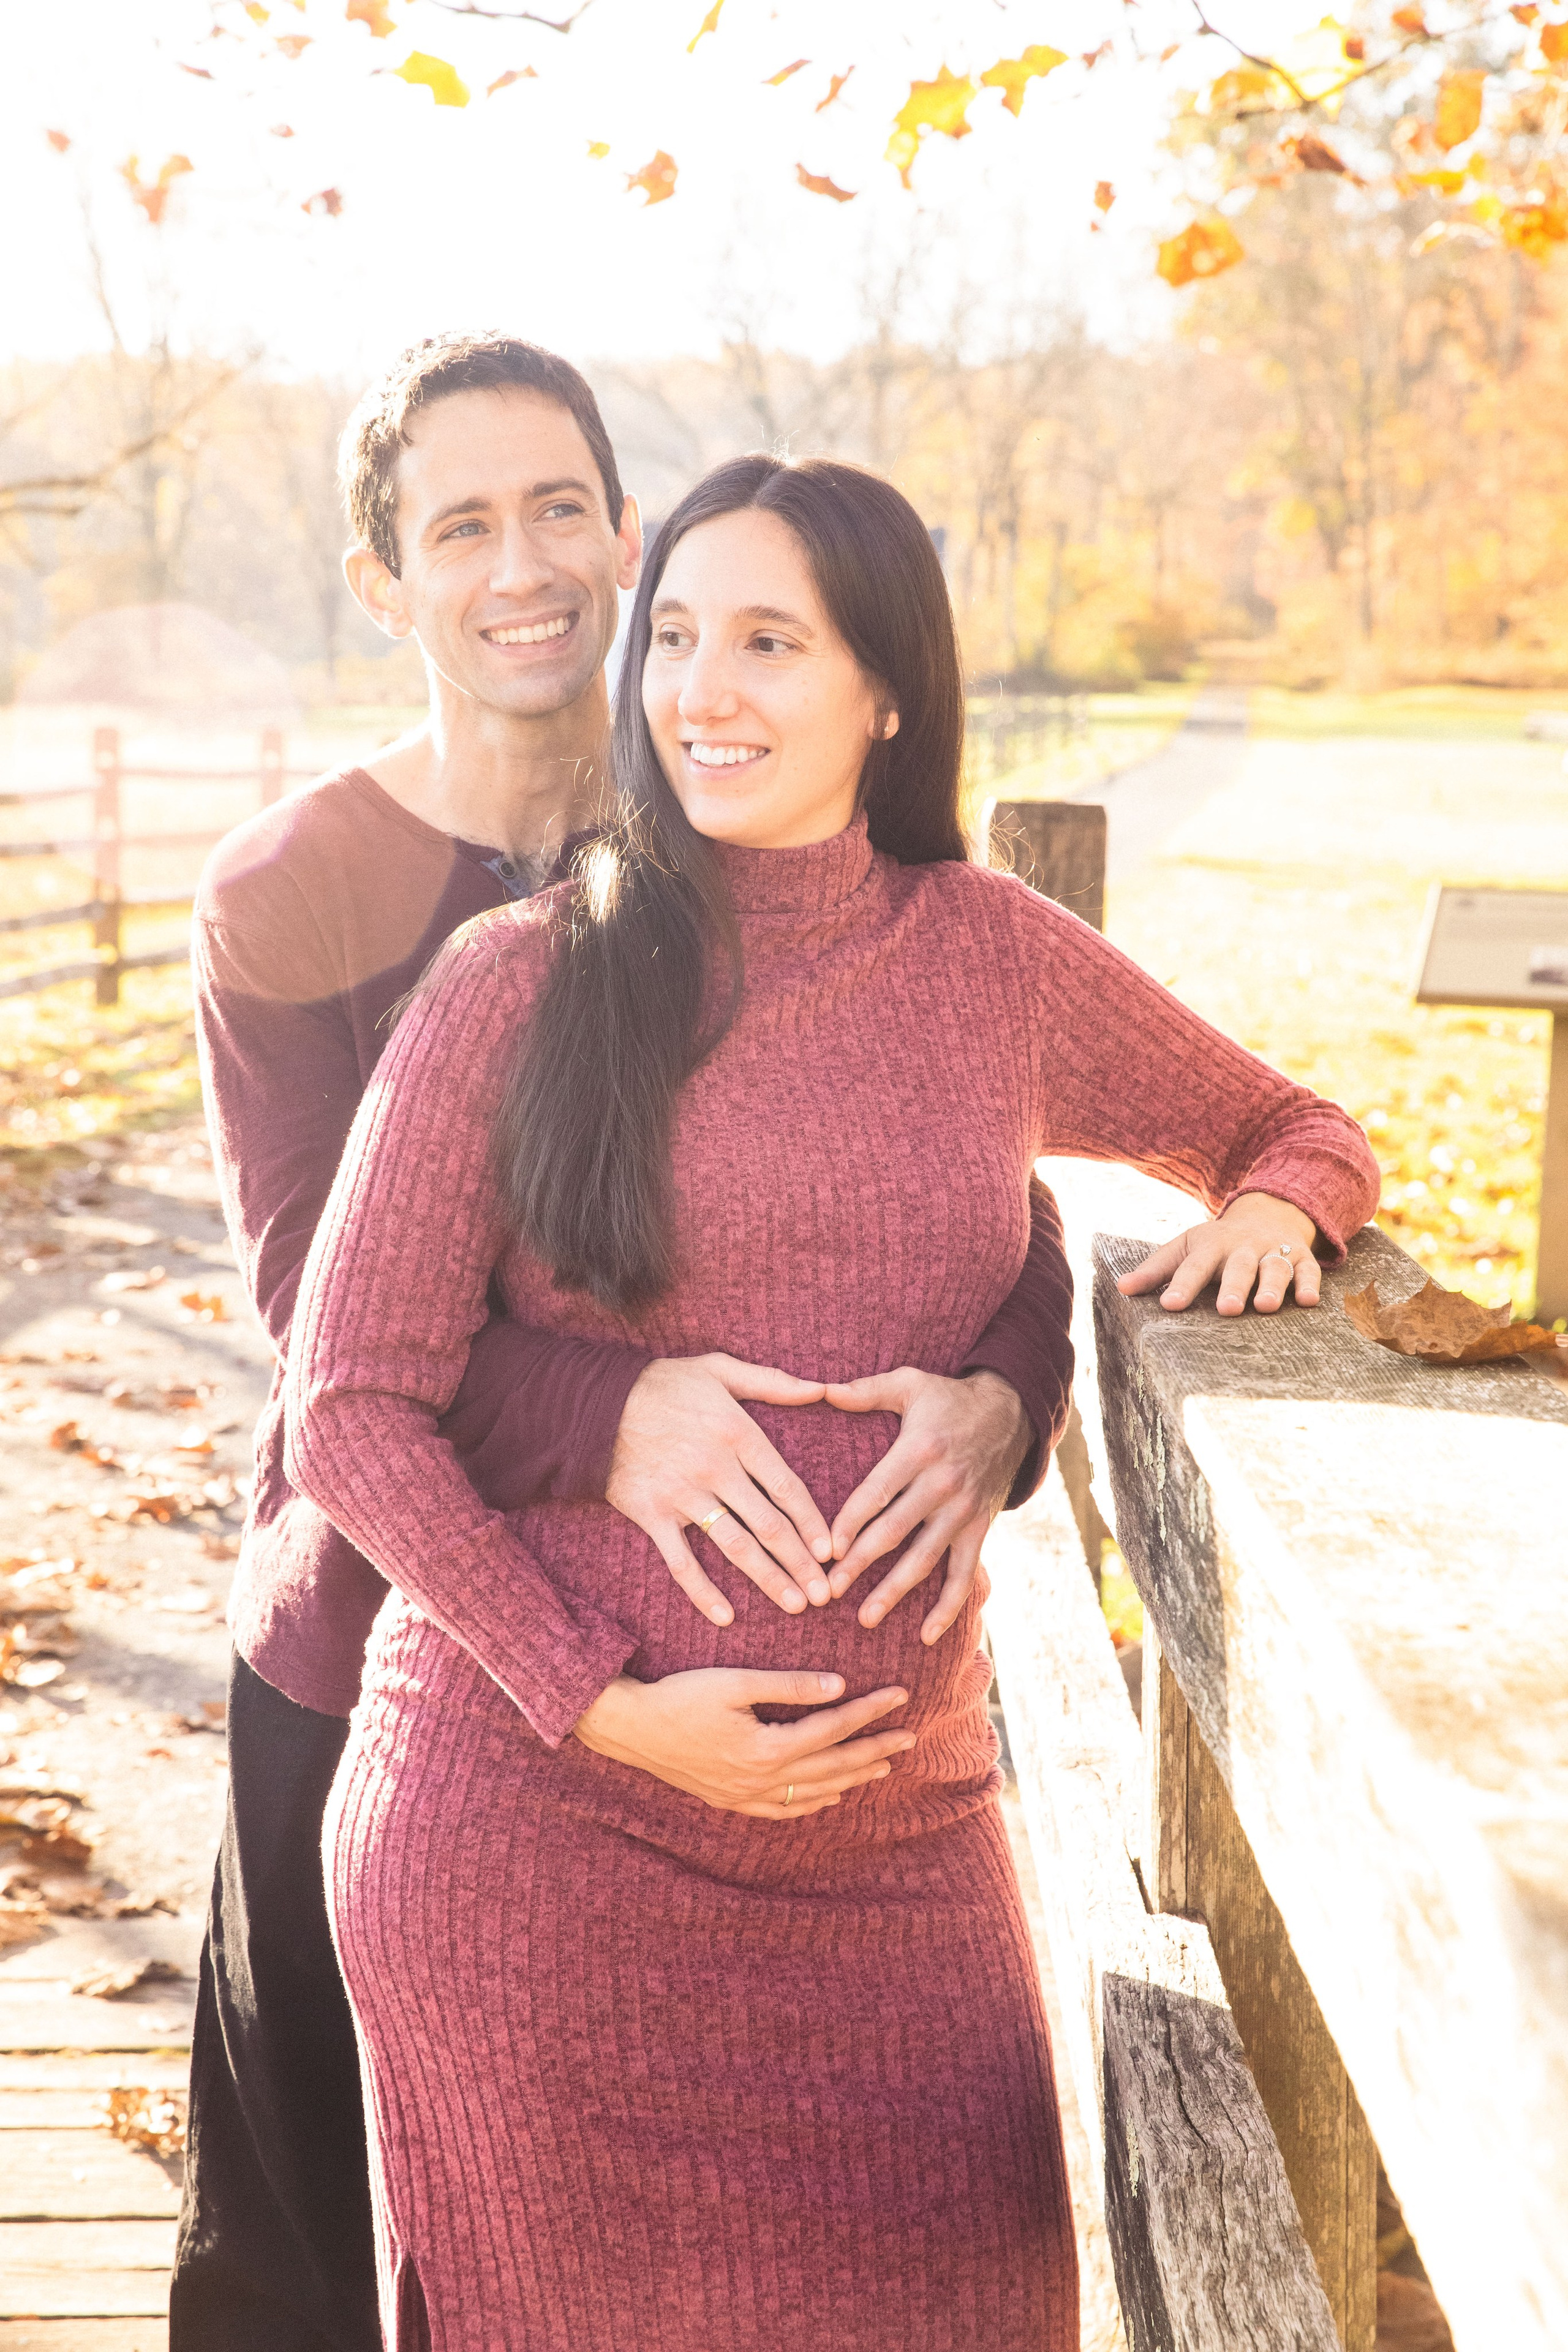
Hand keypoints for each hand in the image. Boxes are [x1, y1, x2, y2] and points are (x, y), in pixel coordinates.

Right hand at [572, 1668, 914, 1817]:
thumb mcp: (735, 1683)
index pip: (833, 1727)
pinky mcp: (731, 1801)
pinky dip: (813, 1803)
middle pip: (833, 1766)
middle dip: (875, 1750)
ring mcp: (746, 1796)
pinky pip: (783, 1811)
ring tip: (882, 1767)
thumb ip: (788, 1686)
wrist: (632, 1729)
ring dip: (852, 1778)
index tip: (901, 1695)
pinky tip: (829, 1797)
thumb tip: (837, 1685)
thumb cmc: (681, 1697)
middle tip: (910, 1737)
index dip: (870, 1711)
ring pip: (813, 1792)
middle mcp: (762, 1780)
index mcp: (767, 1748)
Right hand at [606, 1354, 834, 1627]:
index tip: (831, 1552)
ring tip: (796, 1606)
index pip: (786, 1486)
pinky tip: (726, 1616)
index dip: (812, 1522)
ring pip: (734, 1546)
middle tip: (826, 1595)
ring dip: (769, 1580)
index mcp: (737, 1433)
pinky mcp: (651, 1515)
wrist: (592, 1401)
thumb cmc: (662, 1384)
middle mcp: (715, 1468)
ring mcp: (682, 1495)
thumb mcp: (719, 1369)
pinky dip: (702, 1592)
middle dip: (801, 1563)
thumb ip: (772, 1382)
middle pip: (768, 1524)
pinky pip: (680, 1561)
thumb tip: (821, 1388)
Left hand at [817, 1368, 1031, 1645]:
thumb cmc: (950, 1398)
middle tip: (828, 1591)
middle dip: (859, 1565)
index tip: (822, 1551)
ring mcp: (963, 1511)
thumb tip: (820, 1390)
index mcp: (918, 1450)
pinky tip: (926, 1635)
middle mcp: (942, 1485)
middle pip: (894, 1532)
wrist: (1013, 1412)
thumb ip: (865, 1390)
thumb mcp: (910, 1383)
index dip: (848, 1523)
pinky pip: (964, 1573)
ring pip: (925, 1559)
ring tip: (865, 1618)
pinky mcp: (980, 1527)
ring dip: (894, 1591)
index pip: (875, 1493)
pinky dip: (948, 1607)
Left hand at [1117, 1192, 1319, 1316]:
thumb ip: (1156, 1270)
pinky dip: (1309, 1284)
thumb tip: (1121, 1289)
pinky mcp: (1302, 1259)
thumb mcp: (1185, 1248)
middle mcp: (1244, 1247)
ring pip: (1275, 1267)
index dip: (1182, 1285)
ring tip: (1266, 1307)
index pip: (1194, 1265)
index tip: (1169, 1305)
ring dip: (1272, 1286)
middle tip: (1227, 1309)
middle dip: (1234, 1286)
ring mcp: (1274, 1251)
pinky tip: (1309, 1301)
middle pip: (1238, 1266)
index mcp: (1211, 1244)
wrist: (1267, 1214)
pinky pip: (1309, 1270)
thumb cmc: (1216, 1243)